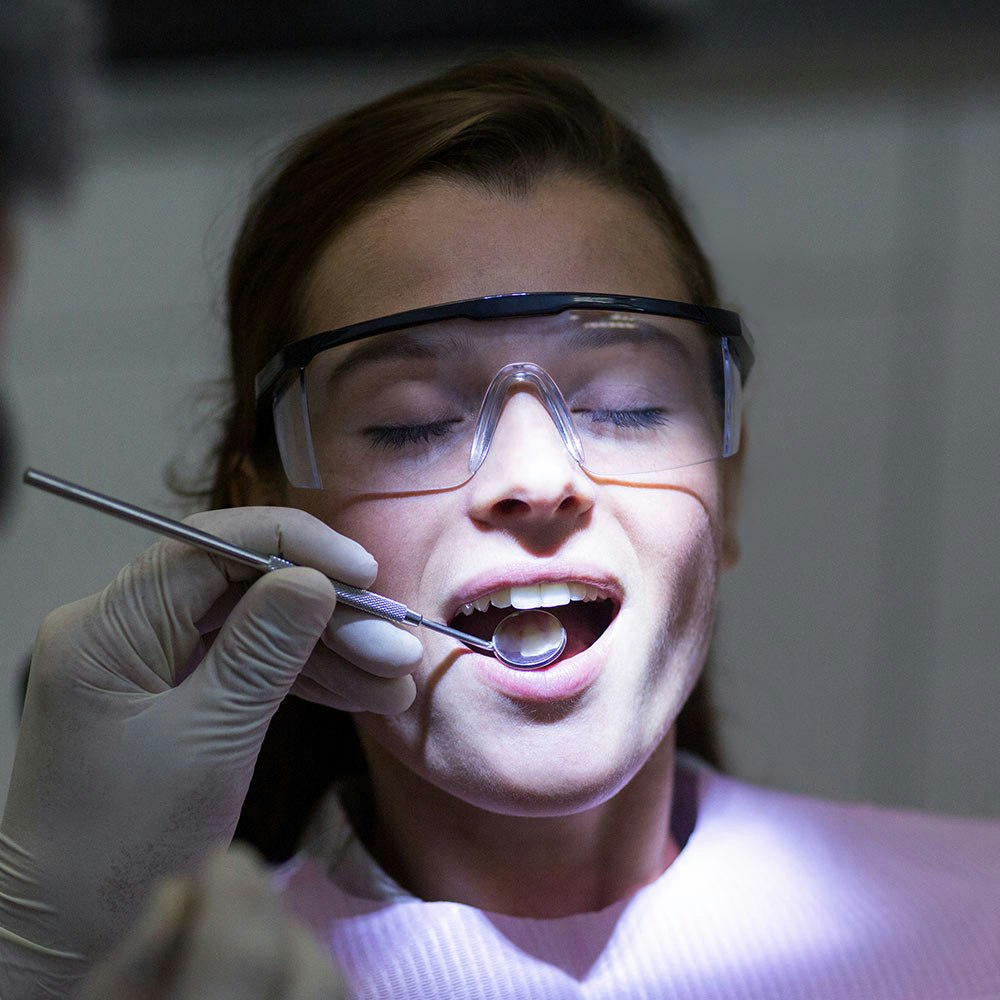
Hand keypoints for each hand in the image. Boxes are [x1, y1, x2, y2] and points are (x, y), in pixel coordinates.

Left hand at [0, 506, 419, 995]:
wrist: (71, 932)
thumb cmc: (127, 843)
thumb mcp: (209, 741)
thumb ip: (264, 650)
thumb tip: (316, 579)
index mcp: (108, 628)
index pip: (209, 546)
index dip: (295, 547)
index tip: (364, 572)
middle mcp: (123, 630)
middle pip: (241, 589)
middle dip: (325, 615)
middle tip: (396, 647)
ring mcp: (148, 662)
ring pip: (253, 627)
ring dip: (328, 651)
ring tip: (396, 683)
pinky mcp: (171, 694)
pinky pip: (246, 665)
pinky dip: (305, 678)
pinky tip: (365, 695)